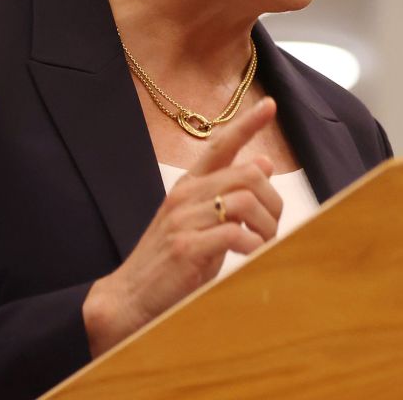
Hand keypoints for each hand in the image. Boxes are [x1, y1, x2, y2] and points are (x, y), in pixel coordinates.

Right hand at [82, 98, 283, 355]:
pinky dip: (252, 246)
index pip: (219, 145)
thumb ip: (226, 193)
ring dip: (267, 226)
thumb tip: (263, 164)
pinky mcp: (186, 247)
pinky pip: (234, 233)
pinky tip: (249, 255)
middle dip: (273, 202)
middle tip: (273, 228)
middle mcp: (185, 195)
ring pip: (246, 202)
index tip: (269, 106)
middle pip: (248, 175)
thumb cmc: (168, 262)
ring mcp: (183, 220)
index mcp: (187, 186)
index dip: (246, 124)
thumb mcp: (198, 221)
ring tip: (263, 244)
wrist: (129, 297)